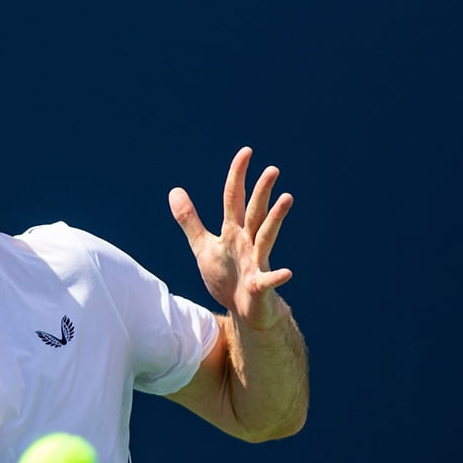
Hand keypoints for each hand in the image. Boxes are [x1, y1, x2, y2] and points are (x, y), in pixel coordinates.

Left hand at [169, 147, 293, 330]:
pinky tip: (287, 273)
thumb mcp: (203, 246)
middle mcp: (248, 242)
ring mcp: (256, 262)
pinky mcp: (260, 286)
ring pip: (266, 237)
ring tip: (288, 198)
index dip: (238, 176)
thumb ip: (190, 220)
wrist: (242, 311)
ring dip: (275, 219)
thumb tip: (174, 189)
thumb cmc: (226, 276)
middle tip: (272, 169)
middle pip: (254, 212)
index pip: (234, 199)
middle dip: (261, 192)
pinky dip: (277, 276)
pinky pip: (269, 280)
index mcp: (233, 231)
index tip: (246, 151)